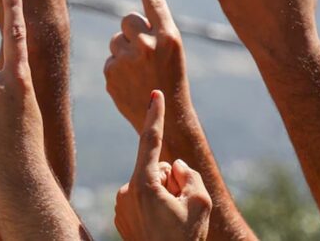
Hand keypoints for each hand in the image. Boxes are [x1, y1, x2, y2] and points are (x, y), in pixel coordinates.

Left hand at [104, 0, 189, 133]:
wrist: (166, 118)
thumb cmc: (172, 80)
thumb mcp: (172, 53)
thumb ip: (153, 33)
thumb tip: (125, 21)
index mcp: (169, 38)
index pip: (154, 4)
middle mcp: (147, 45)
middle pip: (127, 19)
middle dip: (132, 30)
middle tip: (145, 49)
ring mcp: (127, 60)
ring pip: (115, 39)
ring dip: (124, 48)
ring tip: (139, 69)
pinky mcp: (111, 73)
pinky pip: (110, 59)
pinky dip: (117, 68)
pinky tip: (131, 82)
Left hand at [115, 90, 211, 240]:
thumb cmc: (184, 239)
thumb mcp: (199, 203)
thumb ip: (191, 175)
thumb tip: (176, 167)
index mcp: (143, 184)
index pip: (149, 141)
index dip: (154, 115)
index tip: (154, 94)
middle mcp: (126, 190)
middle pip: (157, 168)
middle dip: (172, 180)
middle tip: (181, 207)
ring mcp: (121, 203)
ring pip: (150, 184)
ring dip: (163, 195)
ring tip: (171, 221)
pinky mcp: (120, 214)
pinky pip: (141, 198)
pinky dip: (153, 205)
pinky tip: (160, 225)